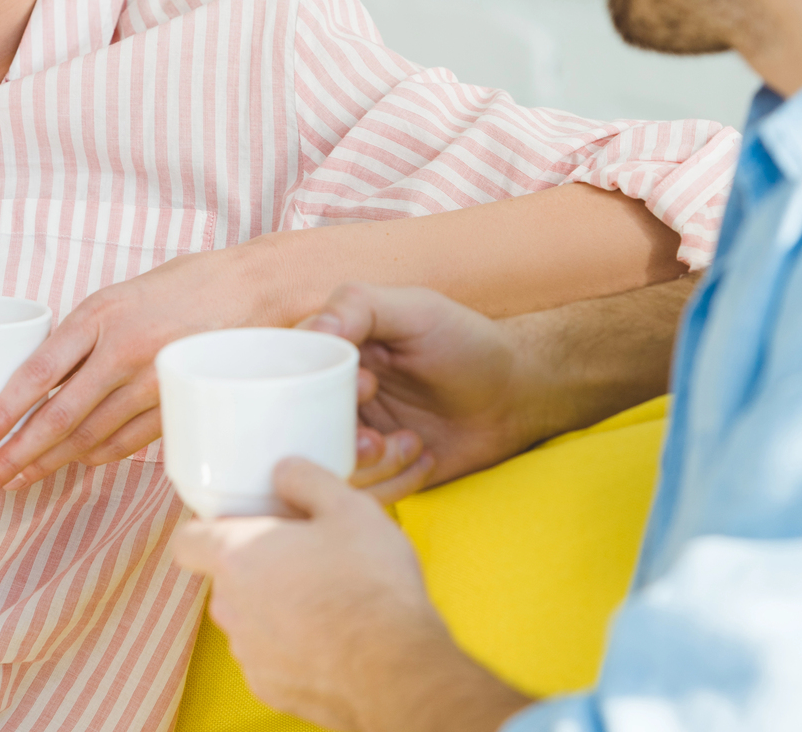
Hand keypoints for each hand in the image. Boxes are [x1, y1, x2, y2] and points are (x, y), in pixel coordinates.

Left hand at [0, 242, 288, 497]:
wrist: (256, 285)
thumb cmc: (184, 283)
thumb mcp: (122, 295)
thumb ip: (84, 335)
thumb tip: (41, 382)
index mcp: (100, 315)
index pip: (38, 374)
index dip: (2, 412)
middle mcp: (123, 351)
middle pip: (58, 419)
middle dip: (14, 458)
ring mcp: (153, 383)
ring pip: (90, 439)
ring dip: (49, 465)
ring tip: (15, 481)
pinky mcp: (176, 405)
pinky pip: (127, 442)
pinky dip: (95, 458)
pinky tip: (73, 465)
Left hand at [173, 459, 528, 731]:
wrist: (397, 669)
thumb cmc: (370, 583)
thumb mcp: (348, 507)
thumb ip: (306, 479)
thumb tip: (284, 470)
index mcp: (236, 557)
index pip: (185, 542)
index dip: (205, 531)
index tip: (238, 526)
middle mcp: (229, 608)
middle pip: (227, 579)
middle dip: (258, 567)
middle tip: (304, 556)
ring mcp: (247, 653)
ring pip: (250, 619)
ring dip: (276, 608)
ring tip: (327, 599)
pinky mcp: (269, 688)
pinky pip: (271, 656)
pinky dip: (294, 646)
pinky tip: (333, 638)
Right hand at [303, 284, 548, 491]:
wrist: (515, 395)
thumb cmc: (467, 343)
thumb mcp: (417, 310)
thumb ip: (360, 306)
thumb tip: (315, 328)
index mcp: (332, 353)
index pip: (285, 374)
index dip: (312, 389)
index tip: (364, 383)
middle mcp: (333, 397)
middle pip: (299, 431)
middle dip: (339, 439)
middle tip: (376, 437)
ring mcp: (353, 438)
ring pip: (328, 468)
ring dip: (370, 465)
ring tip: (411, 444)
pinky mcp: (378, 475)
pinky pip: (361, 496)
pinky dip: (394, 482)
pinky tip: (424, 457)